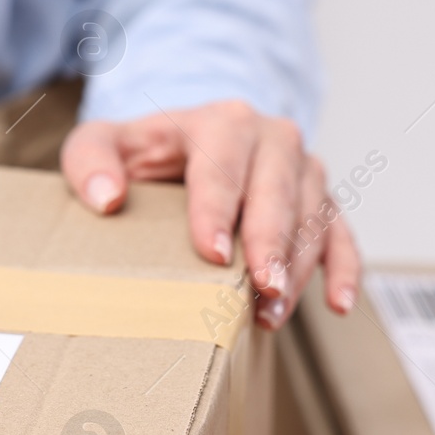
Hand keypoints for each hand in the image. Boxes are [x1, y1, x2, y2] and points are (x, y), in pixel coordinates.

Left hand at [60, 99, 359, 329]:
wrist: (181, 145)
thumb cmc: (140, 153)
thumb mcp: (100, 145)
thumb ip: (89, 161)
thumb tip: (106, 198)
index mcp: (219, 122)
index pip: (222, 165)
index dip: (218, 209)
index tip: (211, 252)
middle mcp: (271, 138)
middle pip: (277, 190)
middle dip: (270, 241)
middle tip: (261, 287)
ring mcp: (301, 169)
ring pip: (311, 215)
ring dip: (297, 266)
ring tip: (273, 313)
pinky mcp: (318, 200)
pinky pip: (341, 232)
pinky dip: (345, 267)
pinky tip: (338, 304)